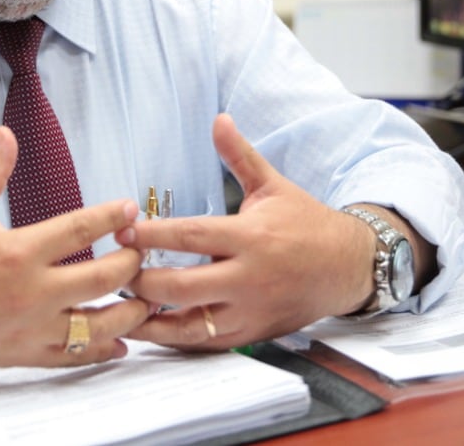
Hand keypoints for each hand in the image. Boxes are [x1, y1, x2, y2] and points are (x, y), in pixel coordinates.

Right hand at [0, 126, 150, 370]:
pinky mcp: (26, 354)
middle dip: (132, 263)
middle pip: (105, 278)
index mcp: (19, 252)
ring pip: (101, 324)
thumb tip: (6, 133)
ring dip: (131, 311)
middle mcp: (32, 292)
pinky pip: (76, 357)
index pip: (81, 229)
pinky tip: (121, 342)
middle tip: (140, 252)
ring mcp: (32, 328)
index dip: (112, 217)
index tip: (130, 210)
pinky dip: (103, 351)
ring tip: (147, 297)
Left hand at [115, 114, 375, 350]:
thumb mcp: (274, 185)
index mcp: (250, 238)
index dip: (152, 236)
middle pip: (180, 287)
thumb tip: (219, 119)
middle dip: (140, 281)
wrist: (348, 268)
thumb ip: (240, 155)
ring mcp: (249, 312)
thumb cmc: (306, 224)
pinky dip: (175, 339)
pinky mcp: (252, 334)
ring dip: (150, 319)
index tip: (123, 231)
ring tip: (121, 306)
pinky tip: (150, 328)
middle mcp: (248, 278)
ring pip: (189, 326)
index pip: (190, 237)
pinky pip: (205, 344)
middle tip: (115, 269)